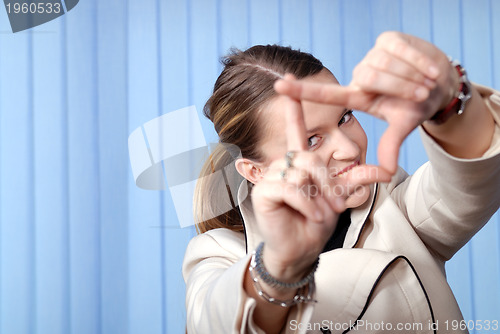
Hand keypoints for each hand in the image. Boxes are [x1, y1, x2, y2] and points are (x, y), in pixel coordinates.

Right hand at [251, 96, 344, 281]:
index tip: (287, 81)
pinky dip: (307, 204)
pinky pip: (290, 187)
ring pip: (301, 173)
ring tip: (322, 213)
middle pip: (309, 158)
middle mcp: (282, 165)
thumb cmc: (317, 222)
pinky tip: (312, 215)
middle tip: (334, 204)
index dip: (293, 108)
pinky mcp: (263, 191)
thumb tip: (386, 169)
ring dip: (318, 196)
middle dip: (327, 183)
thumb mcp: (340, 197)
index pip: (295, 130)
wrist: (300, 249)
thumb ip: (358, 179)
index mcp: (298, 163)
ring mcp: (270, 177)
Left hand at [275, 31, 458, 181]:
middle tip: (420, 95)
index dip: (302, 91)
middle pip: (370, 78)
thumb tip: (387, 173)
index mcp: (359, 96)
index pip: (327, 95)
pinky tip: (430, 69)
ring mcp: (373, 55)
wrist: (442, 81)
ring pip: (385, 65)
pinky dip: (420, 62)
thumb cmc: (417, 104)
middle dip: (401, 88)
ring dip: (413, 77)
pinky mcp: (388, 39)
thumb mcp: (403, 125)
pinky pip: (401, 50)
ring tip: (425, 83)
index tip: (279, 87)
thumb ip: (390, 145)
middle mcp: (361, 75)